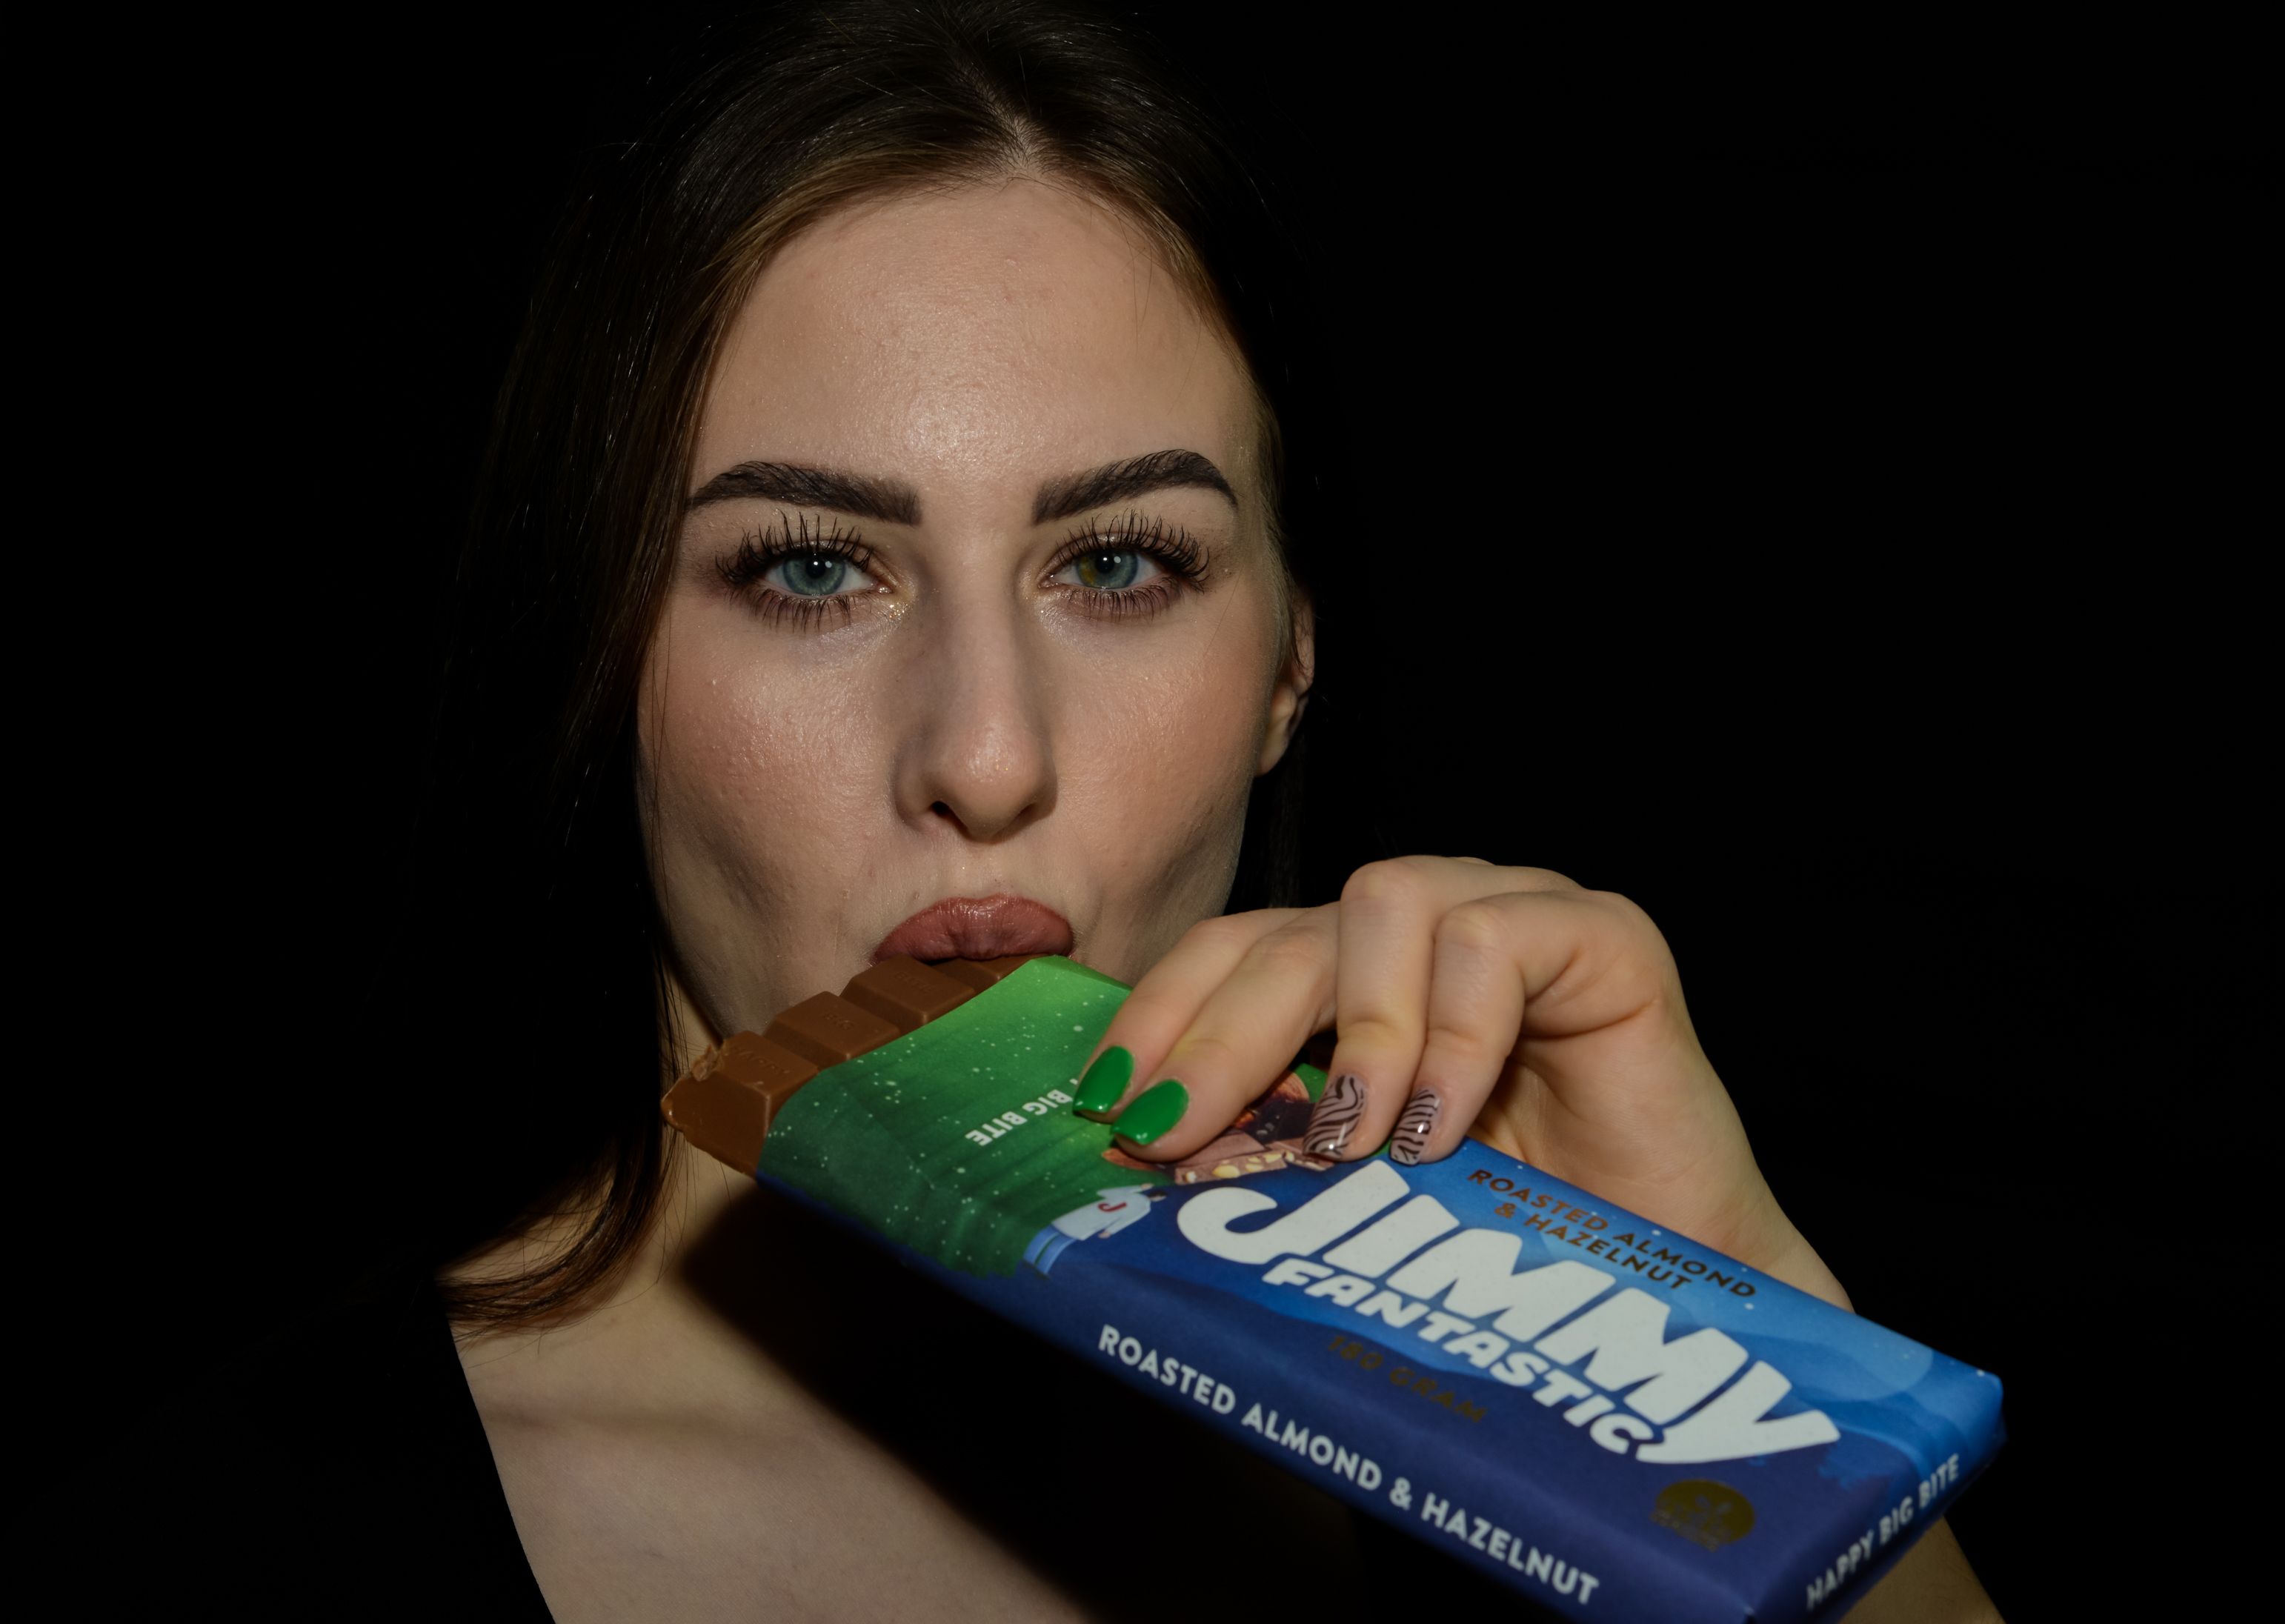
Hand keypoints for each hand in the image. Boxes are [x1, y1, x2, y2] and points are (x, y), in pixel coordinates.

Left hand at [1073, 855, 1844, 1302]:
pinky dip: (1453, 1036)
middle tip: (1173, 1132)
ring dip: (1353, 1031)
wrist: (1669, 1285)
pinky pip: (1497, 937)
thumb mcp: (1357, 1192)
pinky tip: (1442, 1132)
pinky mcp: (1603, 933)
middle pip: (1289, 930)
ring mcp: (1515, 915)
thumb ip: (1269, 1148)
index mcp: (1355, 976)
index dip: (1160, 1015)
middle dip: (1215, 1033)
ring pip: (1385, 897)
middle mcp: (1424, 930)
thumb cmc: (1513, 1246)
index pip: (1232, 952)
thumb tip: (1141, 1143)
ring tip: (1351, 1144)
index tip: (1105, 1100)